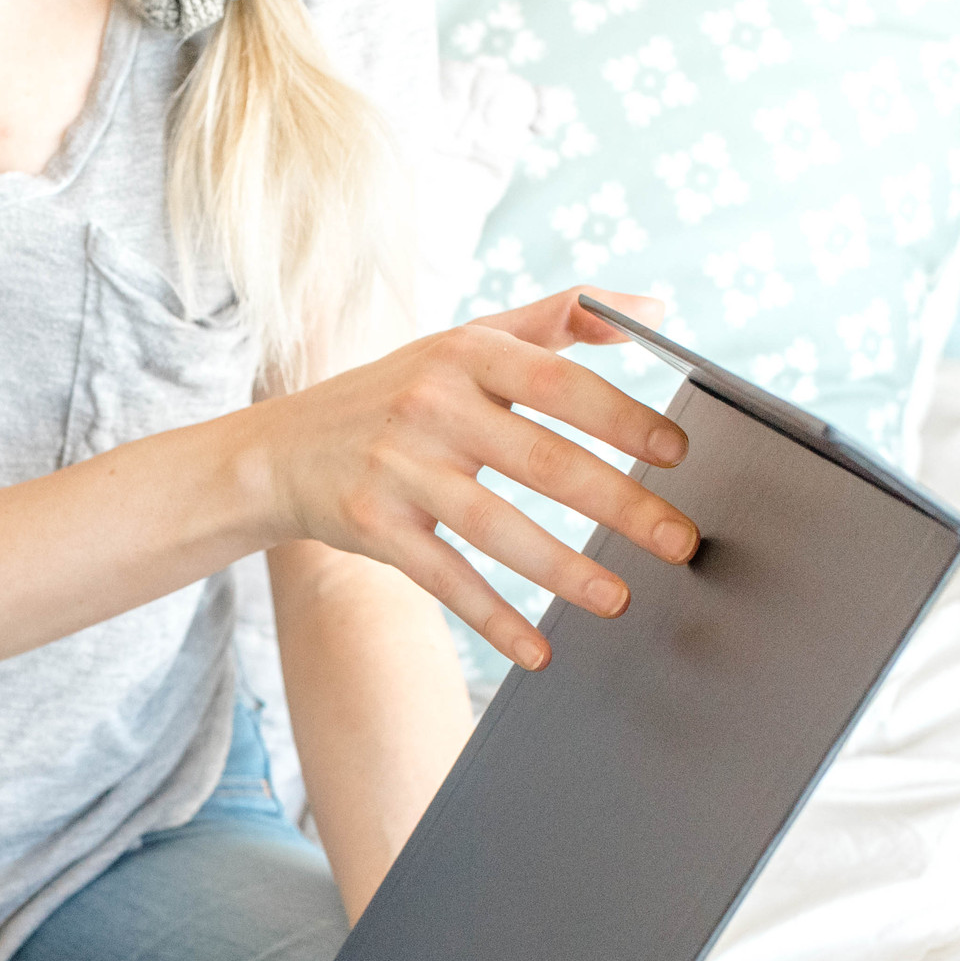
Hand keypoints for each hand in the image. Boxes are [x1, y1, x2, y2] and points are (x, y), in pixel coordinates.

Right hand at [255, 287, 698, 669]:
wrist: (281, 450)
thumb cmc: (396, 394)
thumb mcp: (466, 342)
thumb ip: (558, 320)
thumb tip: (653, 311)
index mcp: (465, 354)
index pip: (558, 382)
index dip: (622, 418)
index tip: (677, 452)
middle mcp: (430, 405)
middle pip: (540, 459)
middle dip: (619, 504)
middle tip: (679, 540)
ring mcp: (398, 468)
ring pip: (495, 526)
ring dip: (563, 569)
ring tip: (619, 598)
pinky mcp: (374, 526)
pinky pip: (444, 578)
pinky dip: (492, 618)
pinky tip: (536, 649)